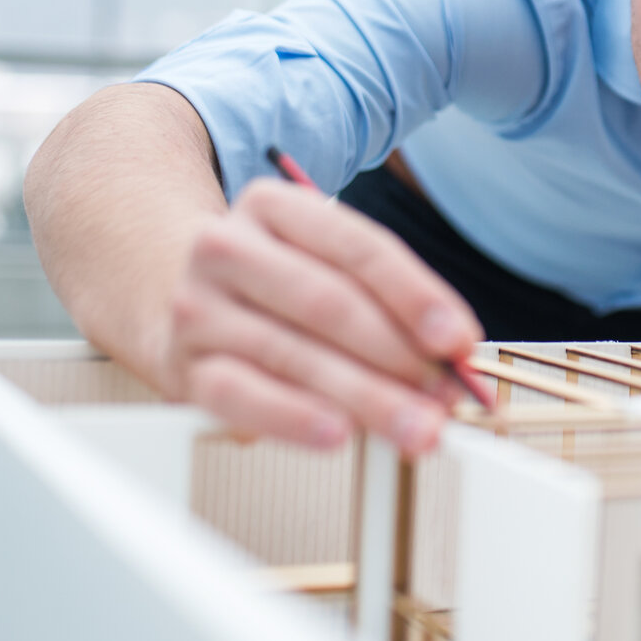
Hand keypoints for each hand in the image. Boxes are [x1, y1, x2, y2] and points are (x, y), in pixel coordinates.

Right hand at [165, 178, 481, 454]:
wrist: (179, 302)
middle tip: (446, 396)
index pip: (358, 247)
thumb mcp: (322, 263)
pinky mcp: (182, 368)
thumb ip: (385, 300)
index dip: (417, 297)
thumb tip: (453, 356)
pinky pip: (240, 397)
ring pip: (293, 354)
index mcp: (272, 205)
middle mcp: (226, 247)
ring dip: (367, 397)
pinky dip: (293, 419)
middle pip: (329, 303)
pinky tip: (339, 435)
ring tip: (417, 426)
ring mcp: (198, 308)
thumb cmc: (273, 288)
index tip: (460, 341)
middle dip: (399, 355)